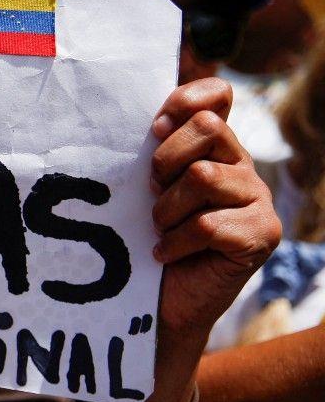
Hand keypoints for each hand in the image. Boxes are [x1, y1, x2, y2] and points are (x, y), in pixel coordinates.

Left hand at [144, 77, 279, 401]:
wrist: (156, 306)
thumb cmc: (141, 240)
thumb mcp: (140, 188)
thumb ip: (151, 151)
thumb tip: (151, 120)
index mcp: (213, 147)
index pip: (217, 95)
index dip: (187, 100)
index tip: (154, 127)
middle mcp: (242, 166)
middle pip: (208, 127)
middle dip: (165, 159)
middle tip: (152, 192)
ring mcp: (258, 200)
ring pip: (203, 176)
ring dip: (168, 209)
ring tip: (160, 229)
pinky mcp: (262, 235)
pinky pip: (209, 224)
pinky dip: (177, 242)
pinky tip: (167, 255)